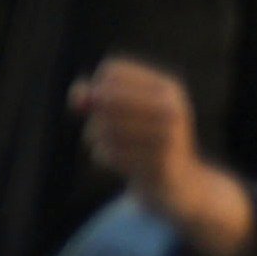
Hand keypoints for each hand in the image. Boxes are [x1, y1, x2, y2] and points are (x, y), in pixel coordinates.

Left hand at [72, 55, 256, 255]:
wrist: (180, 185)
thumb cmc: (143, 141)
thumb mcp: (121, 112)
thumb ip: (92, 97)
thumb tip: (76, 96)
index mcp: (168, 88)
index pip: (112, 70)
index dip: (96, 86)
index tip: (104, 103)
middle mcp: (173, 109)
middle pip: (105, 97)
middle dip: (94, 113)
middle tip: (98, 127)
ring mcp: (170, 138)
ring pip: (103, 126)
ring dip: (94, 137)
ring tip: (107, 144)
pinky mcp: (159, 165)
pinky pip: (108, 153)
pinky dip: (103, 156)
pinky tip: (118, 161)